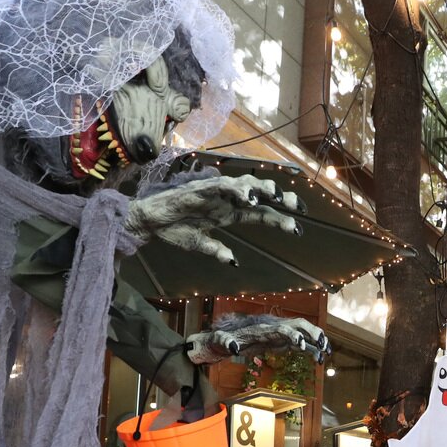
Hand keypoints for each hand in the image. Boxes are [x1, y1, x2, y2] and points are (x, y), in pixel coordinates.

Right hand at [127, 176, 302, 264]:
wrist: (147, 221)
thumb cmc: (172, 229)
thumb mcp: (199, 244)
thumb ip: (216, 250)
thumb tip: (233, 261)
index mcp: (229, 213)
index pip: (261, 213)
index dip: (280, 218)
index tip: (298, 228)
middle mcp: (226, 200)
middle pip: (259, 195)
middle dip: (279, 198)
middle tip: (298, 207)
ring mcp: (215, 193)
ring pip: (244, 184)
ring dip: (261, 188)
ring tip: (275, 194)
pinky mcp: (201, 189)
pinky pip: (222, 186)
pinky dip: (236, 189)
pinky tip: (248, 196)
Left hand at [187, 315, 330, 363]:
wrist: (223, 339)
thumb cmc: (220, 340)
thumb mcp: (218, 341)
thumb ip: (224, 342)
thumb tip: (233, 347)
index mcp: (261, 329)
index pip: (280, 328)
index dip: (291, 334)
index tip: (300, 344)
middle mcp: (273, 328)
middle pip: (298, 324)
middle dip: (312, 332)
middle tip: (322, 345)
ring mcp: (278, 334)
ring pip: (303, 331)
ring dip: (316, 339)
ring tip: (326, 351)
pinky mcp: (280, 341)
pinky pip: (299, 342)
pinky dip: (310, 348)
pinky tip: (318, 357)